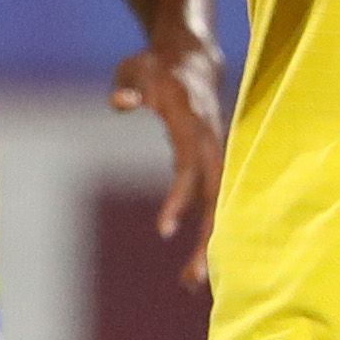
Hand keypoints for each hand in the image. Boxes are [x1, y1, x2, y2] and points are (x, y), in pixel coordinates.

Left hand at [112, 35, 227, 288]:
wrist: (194, 58)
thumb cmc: (157, 66)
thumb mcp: (136, 68)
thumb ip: (128, 86)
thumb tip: (121, 102)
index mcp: (191, 124)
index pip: (188, 169)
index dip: (179, 199)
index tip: (164, 231)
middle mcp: (210, 143)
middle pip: (215, 197)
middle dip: (206, 238)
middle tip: (191, 278)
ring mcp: (215, 153)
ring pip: (219, 204)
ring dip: (208, 243)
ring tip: (191, 282)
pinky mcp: (214, 162)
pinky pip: (215, 200)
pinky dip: (208, 229)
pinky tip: (196, 262)